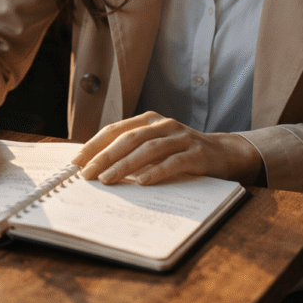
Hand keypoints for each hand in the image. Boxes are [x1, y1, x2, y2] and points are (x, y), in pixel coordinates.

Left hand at [71, 112, 263, 185]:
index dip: (94, 145)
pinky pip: (174, 162)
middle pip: (128, 139)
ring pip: (148, 149)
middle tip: (87, 175)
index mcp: (149, 120)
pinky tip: (142, 182)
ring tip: (107, 180)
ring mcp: (182, 137)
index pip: (115, 130)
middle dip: (104, 157)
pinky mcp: (198, 153)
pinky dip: (157, 171)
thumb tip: (97, 169)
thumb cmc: (183, 153)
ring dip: (125, 165)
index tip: (76, 162)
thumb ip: (132, 152)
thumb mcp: (156, 148)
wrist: (226, 154)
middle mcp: (164, 125)